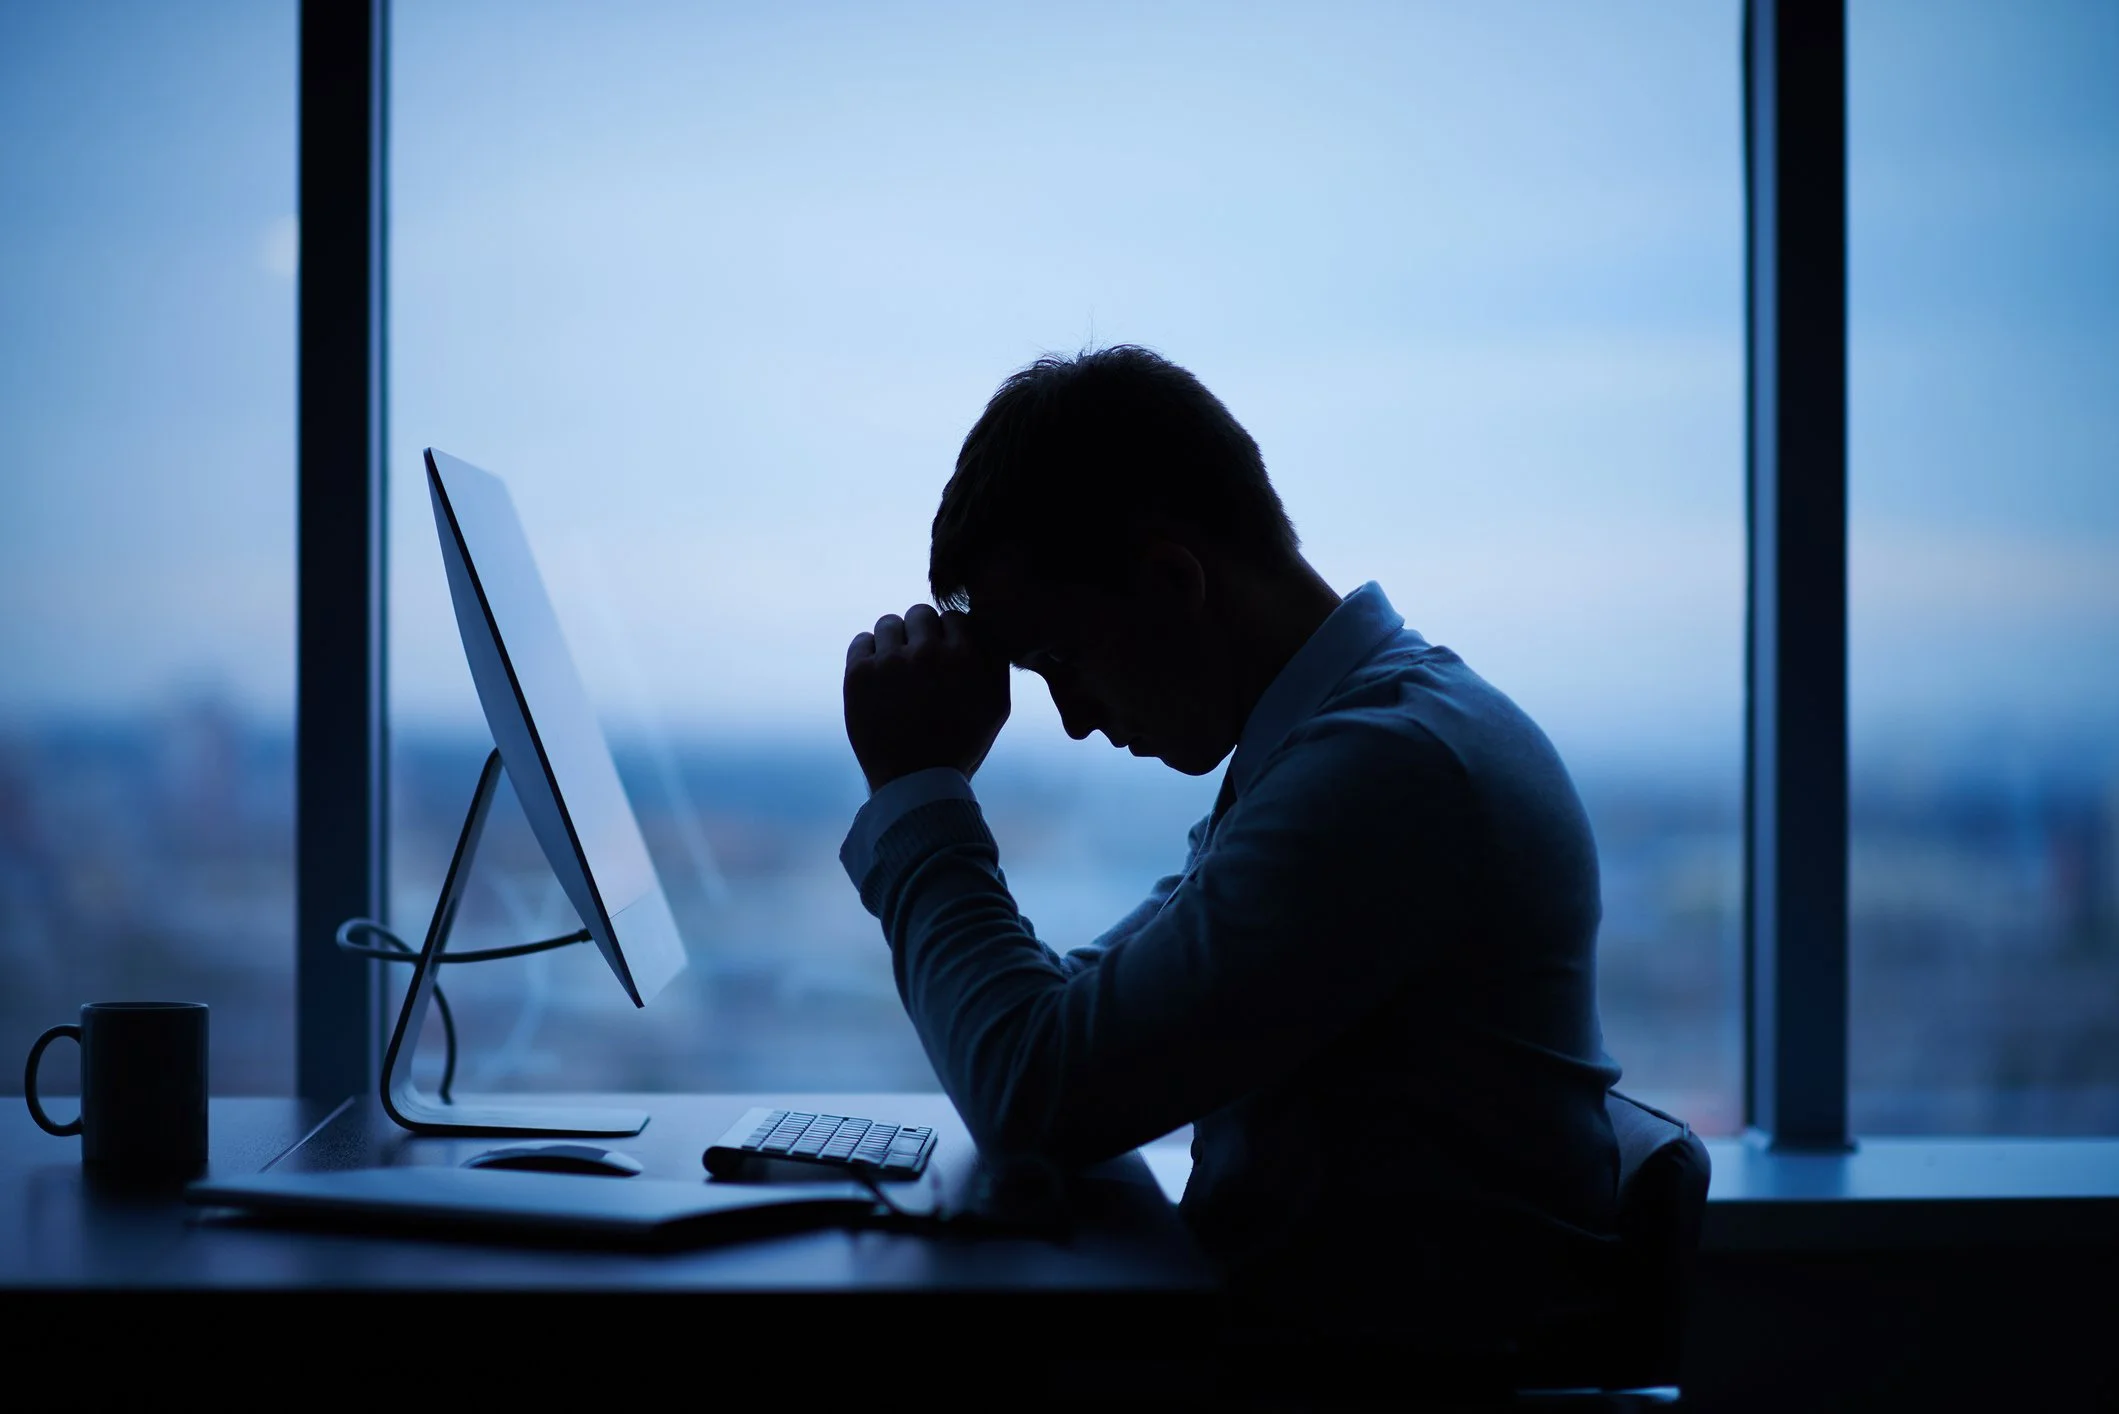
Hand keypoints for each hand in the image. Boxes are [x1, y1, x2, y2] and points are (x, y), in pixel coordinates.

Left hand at [844, 603, 1009, 792]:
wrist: (914, 783)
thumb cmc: (961, 745)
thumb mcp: (997, 706)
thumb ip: (994, 660)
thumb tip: (982, 624)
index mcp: (964, 655)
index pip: (953, 617)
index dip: (949, 636)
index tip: (944, 658)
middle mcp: (926, 651)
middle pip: (920, 613)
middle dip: (921, 634)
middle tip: (920, 664)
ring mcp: (889, 661)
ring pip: (888, 623)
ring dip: (894, 641)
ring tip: (897, 670)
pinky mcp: (859, 674)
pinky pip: (861, 641)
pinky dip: (868, 654)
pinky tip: (878, 678)